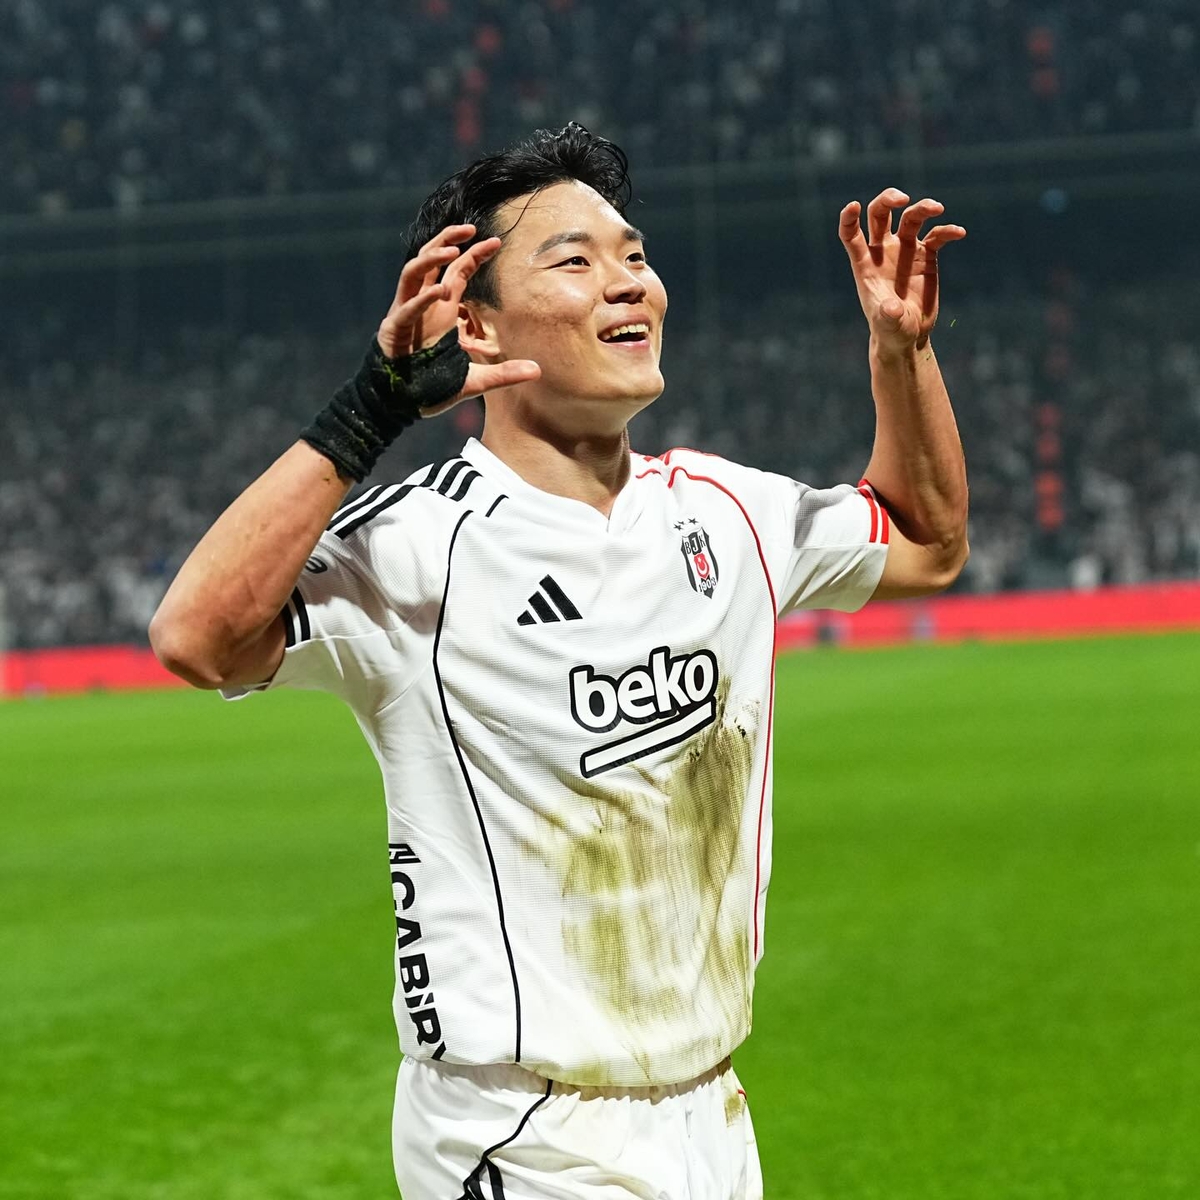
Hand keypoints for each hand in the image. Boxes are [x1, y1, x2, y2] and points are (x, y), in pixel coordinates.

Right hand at [376, 224, 539, 412]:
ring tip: (453, 252)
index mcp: (443, 309)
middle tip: (470, 228)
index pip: (457, 271)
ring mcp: (407, 313)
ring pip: (413, 273)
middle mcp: (424, 304)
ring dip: (431, 260)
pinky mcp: (394, 329)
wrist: (401, 404)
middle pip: (432, 259)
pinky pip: (407, 308)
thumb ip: (504, 374)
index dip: (474, 254)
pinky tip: (439, 292)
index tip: (496, 241)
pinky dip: (422, 299)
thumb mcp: (475, 380)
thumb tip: (537, 371)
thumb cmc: (431, 386)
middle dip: (448, 240)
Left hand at [838, 189, 965, 352]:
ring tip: (938, 209)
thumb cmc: (891, 331)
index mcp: (865, 264)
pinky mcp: (926, 256)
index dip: (849, 219)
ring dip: (923, 208)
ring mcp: (905, 251)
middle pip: (880, 214)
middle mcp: (883, 252)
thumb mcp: (888, 325)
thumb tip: (892, 308)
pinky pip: (937, 236)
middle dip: (888, 200)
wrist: (909, 336)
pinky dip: (947, 231)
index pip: (851, 235)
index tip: (853, 206)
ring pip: (911, 218)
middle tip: (904, 199)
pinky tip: (959, 233)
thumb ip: (888, 315)